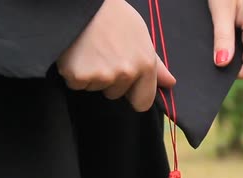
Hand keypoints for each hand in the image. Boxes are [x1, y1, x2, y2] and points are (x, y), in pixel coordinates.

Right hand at [57, 0, 175, 111]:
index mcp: (145, 65)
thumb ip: (156, 65)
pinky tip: (77, 54)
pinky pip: (76, 84)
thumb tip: (169, 83)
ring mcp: (103, 76)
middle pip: (115, 94)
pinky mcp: (79, 76)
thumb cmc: (113, 16)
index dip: (132, 95)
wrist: (82, 2)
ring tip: (89, 50)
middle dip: (108, 80)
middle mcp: (126, 73)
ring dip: (91, 75)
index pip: (143, 102)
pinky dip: (73, 73)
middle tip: (102, 54)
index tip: (125, 85)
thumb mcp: (140, 35)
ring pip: (95, 88)